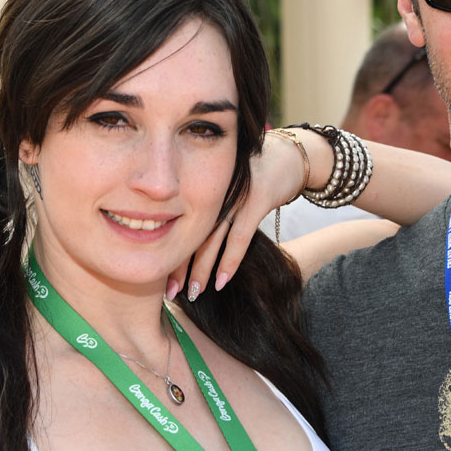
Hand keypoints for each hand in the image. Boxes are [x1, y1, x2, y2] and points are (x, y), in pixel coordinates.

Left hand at [166, 129, 310, 300]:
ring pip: (212, 239)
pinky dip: (230, 261)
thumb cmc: (256, 179)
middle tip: (169, 292)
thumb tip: (193, 245)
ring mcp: (235, 196)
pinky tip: (221, 281)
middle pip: (191, 233)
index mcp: (203, 190)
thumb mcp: (229, 192)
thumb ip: (212, 211)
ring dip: (202, 269)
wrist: (288, 157)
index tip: (162, 278)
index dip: (171, 252)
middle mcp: (214, 192)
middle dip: (179, 265)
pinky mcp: (257, 200)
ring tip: (194, 293)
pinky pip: (240, 237)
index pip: (180, 225)